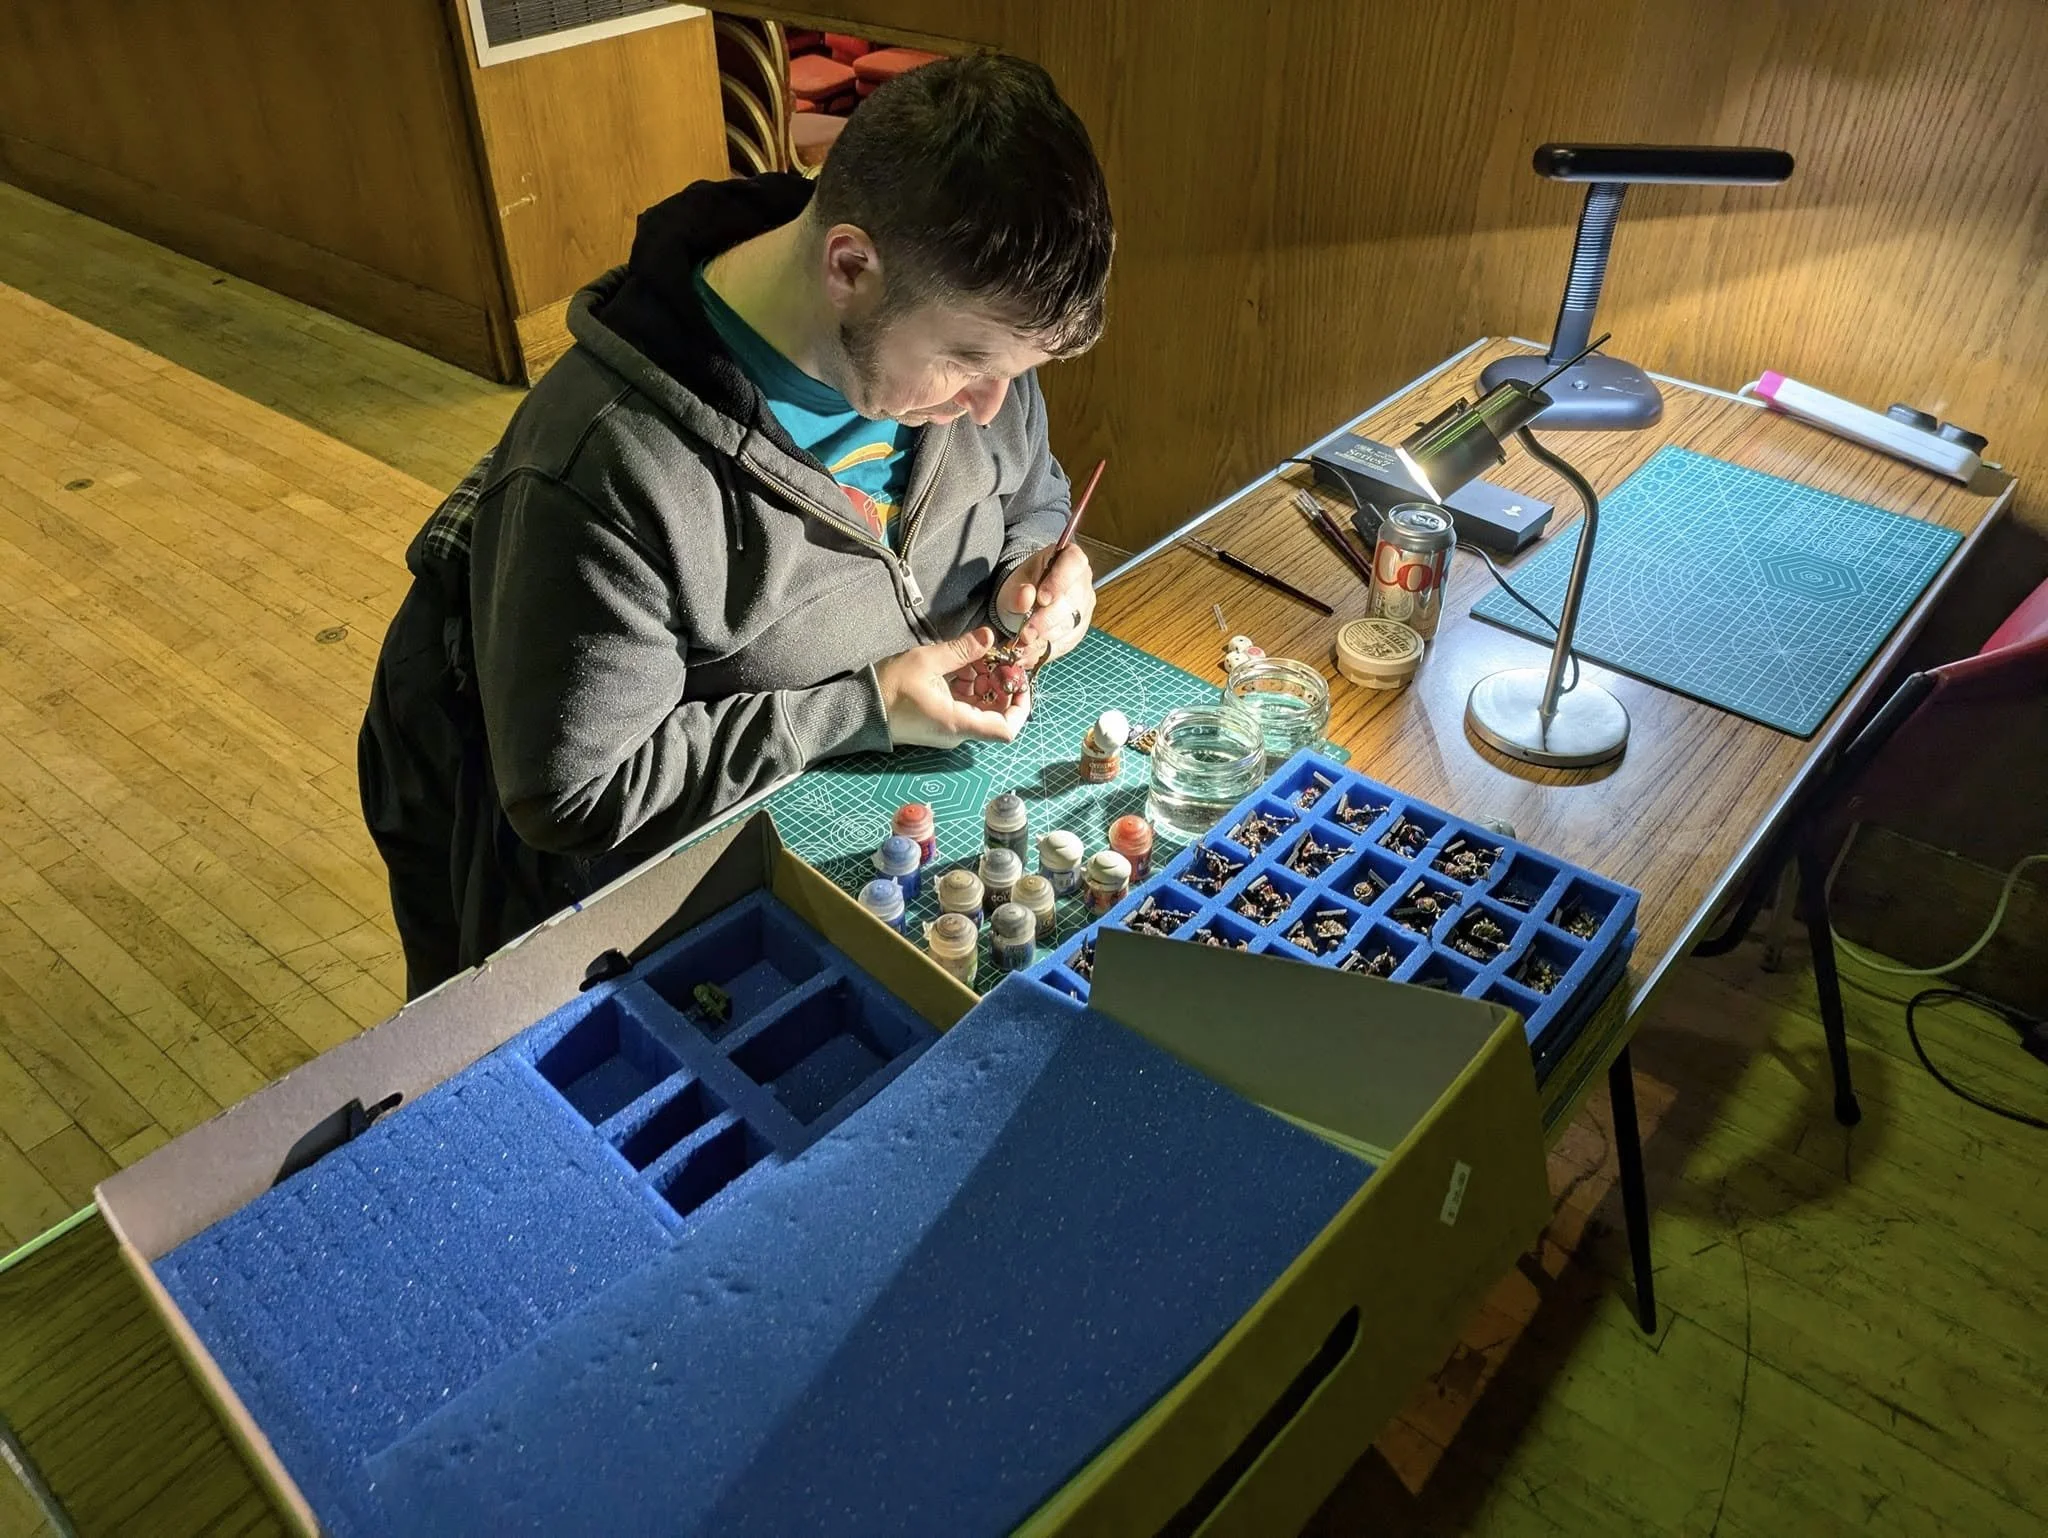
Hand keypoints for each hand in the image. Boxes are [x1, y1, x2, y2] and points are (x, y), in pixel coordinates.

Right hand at [876, 628, 1030, 748]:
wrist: (859, 709)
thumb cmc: (889, 688)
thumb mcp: (927, 661)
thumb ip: (962, 650)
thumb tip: (989, 637)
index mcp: (958, 722)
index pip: (1006, 730)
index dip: (1021, 706)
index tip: (1019, 680)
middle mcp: (958, 731)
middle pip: (997, 714)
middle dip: (1002, 685)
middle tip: (996, 658)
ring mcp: (950, 728)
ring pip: (981, 708)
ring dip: (984, 682)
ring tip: (974, 656)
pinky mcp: (941, 721)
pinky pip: (965, 706)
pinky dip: (969, 686)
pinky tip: (961, 665)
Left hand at [996, 544, 1095, 664]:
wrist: (1024, 601)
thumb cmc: (1022, 585)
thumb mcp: (1013, 584)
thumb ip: (1017, 591)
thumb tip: (1026, 596)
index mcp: (1070, 559)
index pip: (1074, 564)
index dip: (1059, 582)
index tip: (1041, 598)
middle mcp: (1083, 583)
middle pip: (1072, 601)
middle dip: (1046, 620)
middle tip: (1025, 633)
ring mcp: (1084, 608)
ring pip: (1070, 625)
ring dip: (1045, 639)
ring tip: (1022, 647)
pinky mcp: (1079, 630)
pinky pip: (1066, 642)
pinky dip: (1046, 651)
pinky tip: (1028, 655)